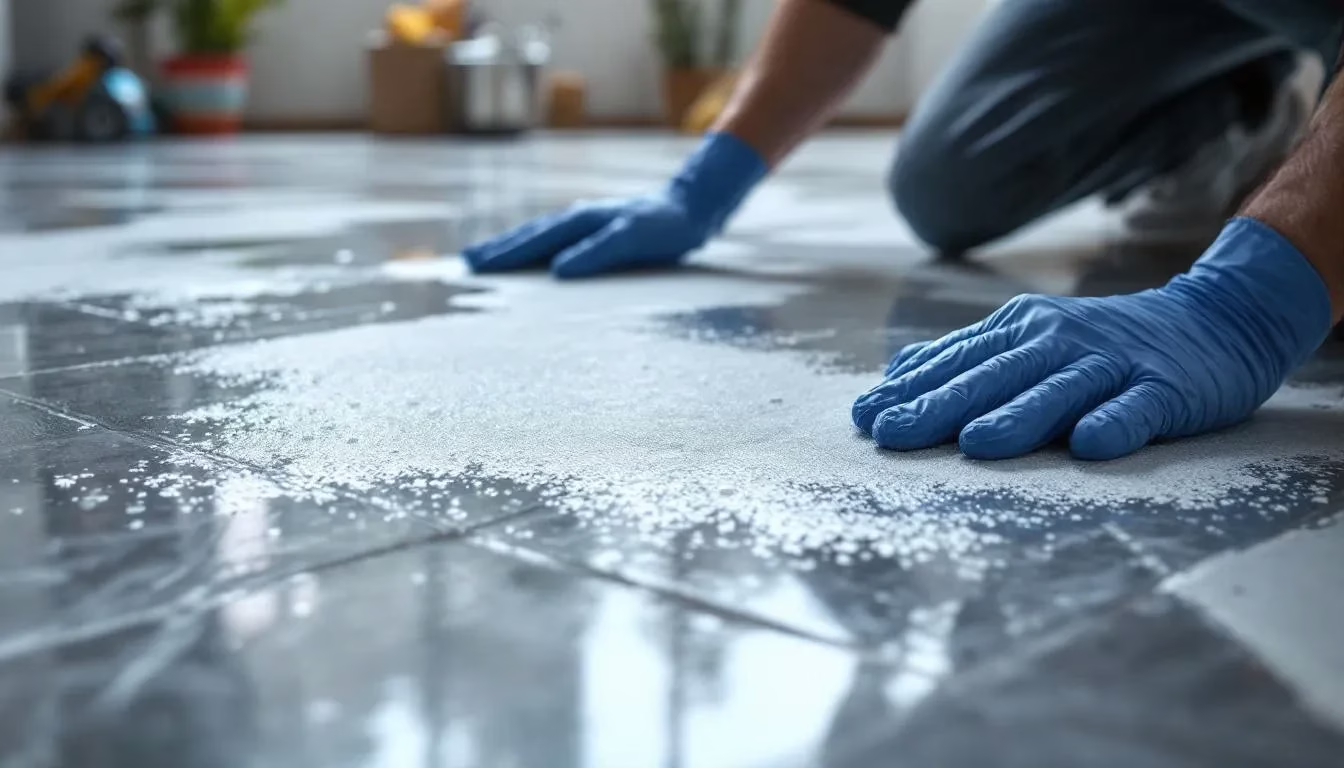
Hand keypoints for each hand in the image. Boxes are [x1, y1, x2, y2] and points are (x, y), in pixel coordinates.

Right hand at [462, 133, 766, 278]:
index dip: (504, 256)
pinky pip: (556, 239)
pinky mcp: (596, 229)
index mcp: (580, 221)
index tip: (475, 267)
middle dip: (497, 251)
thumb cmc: (666, 226)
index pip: (533, 242)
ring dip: (512, 247)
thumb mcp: (633, 239)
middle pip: (528, 236)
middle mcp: (577, 218)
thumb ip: (597, 253)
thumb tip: (558, 271)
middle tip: (466, 264)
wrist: (693, 207)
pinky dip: (535, 247)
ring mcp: (585, 222)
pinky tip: (532, 256)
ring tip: (487, 258)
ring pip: (539, 236)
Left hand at [852, 218, 1332, 459]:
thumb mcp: (1032, 340)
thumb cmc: (1105, 344)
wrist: (1214, 319)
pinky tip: (1091, 445)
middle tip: (894, 433)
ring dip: (1018, 416)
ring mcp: (1113, 364)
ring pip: (1058, 390)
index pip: (958, 361)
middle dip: (941, 406)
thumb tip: (897, 374)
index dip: (911, 390)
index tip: (865, 416)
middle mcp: (1060, 342)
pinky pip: (1137, 408)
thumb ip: (969, 358)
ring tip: (977, 443)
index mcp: (1022, 332)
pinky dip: (1115, 423)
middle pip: (995, 376)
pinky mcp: (1164, 388)